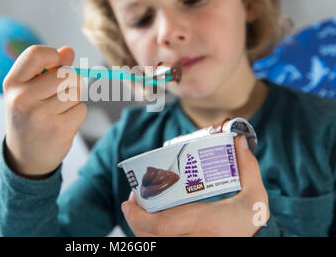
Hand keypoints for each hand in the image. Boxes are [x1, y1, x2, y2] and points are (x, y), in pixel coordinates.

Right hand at [3, 45, 86, 176]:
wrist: (25, 157)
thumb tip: (68, 51)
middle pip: (66, 74)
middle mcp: (23, 98)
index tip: (55, 66)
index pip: (37, 53)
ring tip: (58, 111)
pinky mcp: (59, 129)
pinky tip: (63, 123)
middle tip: (58, 95)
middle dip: (70, 82)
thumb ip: (48, 68)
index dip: (53, 56)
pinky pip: (81, 108)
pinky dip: (77, 114)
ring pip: (75, 91)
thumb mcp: (29, 90)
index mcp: (12, 83)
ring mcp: (41, 115)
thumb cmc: (29, 116)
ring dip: (73, 99)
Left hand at [121, 135, 269, 235]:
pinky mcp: (186, 249)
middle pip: (148, 236)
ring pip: (151, 243)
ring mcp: (187, 247)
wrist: (259, 245)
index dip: (138, 216)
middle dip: (133, 218)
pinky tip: (149, 223)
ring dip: (139, 227)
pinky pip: (158, 246)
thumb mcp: (255, 197)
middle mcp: (191, 241)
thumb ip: (248, 168)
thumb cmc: (252, 223)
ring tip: (138, 209)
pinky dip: (149, 236)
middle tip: (132, 200)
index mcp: (203, 225)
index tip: (128, 201)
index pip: (161, 226)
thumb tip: (239, 140)